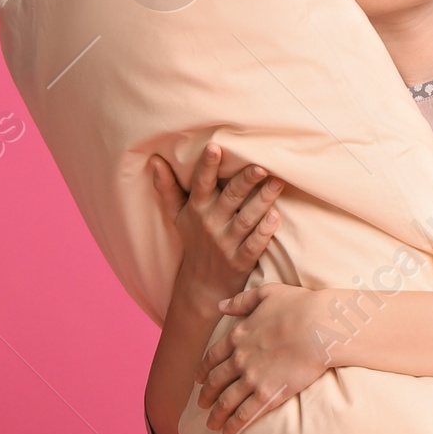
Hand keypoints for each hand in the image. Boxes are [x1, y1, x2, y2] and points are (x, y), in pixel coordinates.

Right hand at [151, 143, 283, 319]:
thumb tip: (155, 160)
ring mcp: (226, 244)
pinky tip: (276, 216)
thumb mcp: (177, 215)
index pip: (201, 184)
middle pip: (230, 198)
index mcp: (197, 209)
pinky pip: (254, 245)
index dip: (207, 166)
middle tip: (261, 165)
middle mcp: (211, 224)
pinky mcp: (241, 261)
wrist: (202, 286)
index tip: (215, 147)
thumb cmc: (194, 241)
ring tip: (277, 183)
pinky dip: (264, 232)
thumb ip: (168, 188)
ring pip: (246, 219)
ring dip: (262, 201)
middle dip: (245, 181)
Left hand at [199, 284, 335, 433]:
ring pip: (226, 401)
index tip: (200, 380)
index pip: (213, 357)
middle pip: (215, 381)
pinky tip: (229, 432)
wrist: (319, 326)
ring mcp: (252, 378)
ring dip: (216, 415)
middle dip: (206, 395)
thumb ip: (241, 301)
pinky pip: (245, 413)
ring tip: (211, 425)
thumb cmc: (299, 306)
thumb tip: (221, 306)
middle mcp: (239, 359)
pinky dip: (234, 424)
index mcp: (238, 336)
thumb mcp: (266, 294)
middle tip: (202, 405)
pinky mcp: (268, 394)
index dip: (204, 370)